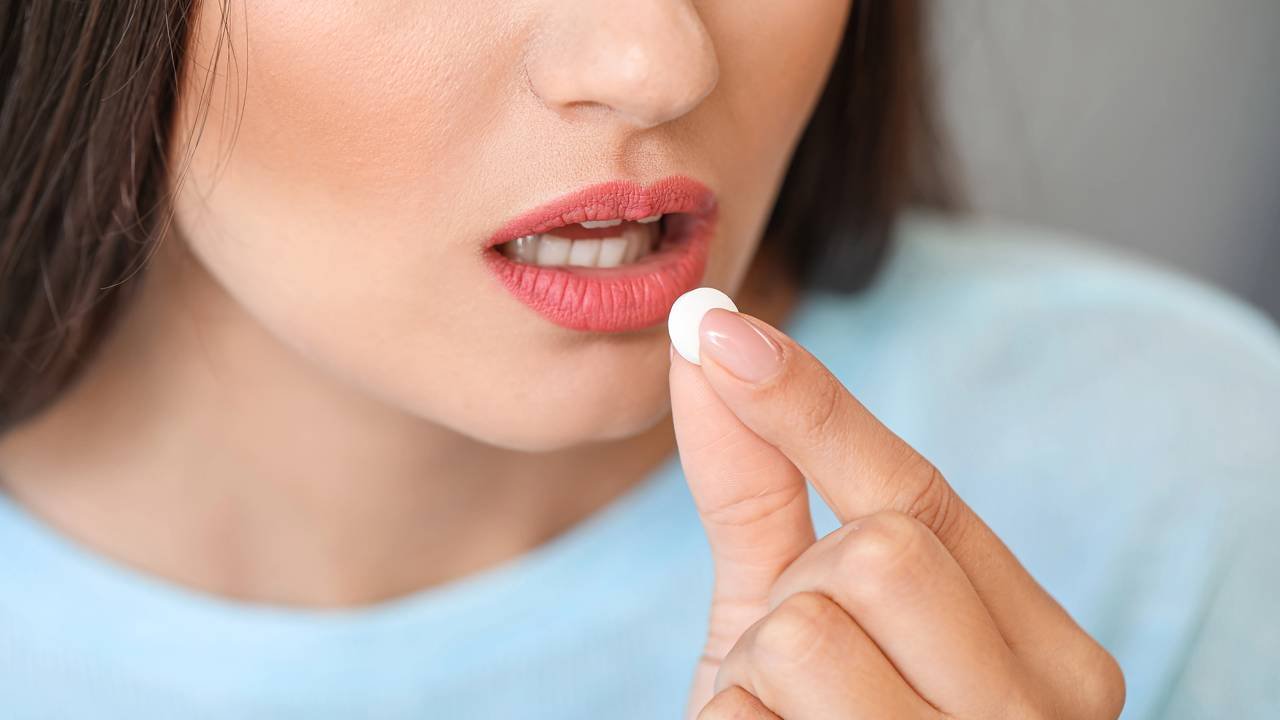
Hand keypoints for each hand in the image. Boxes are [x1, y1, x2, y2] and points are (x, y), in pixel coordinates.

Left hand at [669, 308, 1124, 718]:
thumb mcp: (800, 613)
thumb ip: (767, 486)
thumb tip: (711, 339)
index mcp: (1048, 657)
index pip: (927, 495)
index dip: (812, 405)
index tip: (715, 327)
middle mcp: (1037, 718)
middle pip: (874, 556)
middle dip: (796, 597)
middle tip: (800, 669)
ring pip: (801, 635)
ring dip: (752, 676)